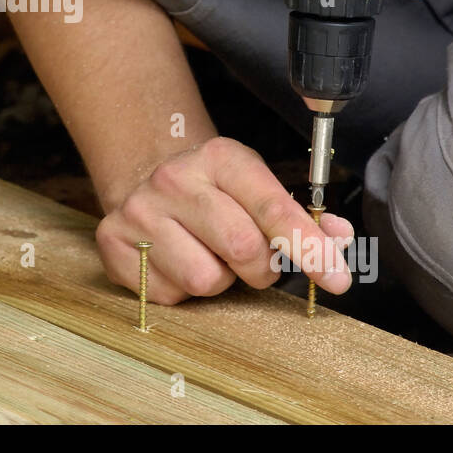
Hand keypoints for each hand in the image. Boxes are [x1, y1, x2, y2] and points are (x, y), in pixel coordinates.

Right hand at [95, 137, 354, 303]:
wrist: (144, 177)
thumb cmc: (214, 191)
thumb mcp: (257, 186)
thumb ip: (301, 216)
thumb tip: (339, 239)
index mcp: (220, 157)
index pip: (273, 208)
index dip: (309, 247)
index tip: (337, 278)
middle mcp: (174, 178)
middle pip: (243, 249)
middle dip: (261, 268)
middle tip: (251, 260)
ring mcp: (139, 211)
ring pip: (205, 280)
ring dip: (219, 280)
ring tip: (208, 255)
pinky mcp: (113, 243)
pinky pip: (170, 294)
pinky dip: (182, 289)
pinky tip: (176, 260)